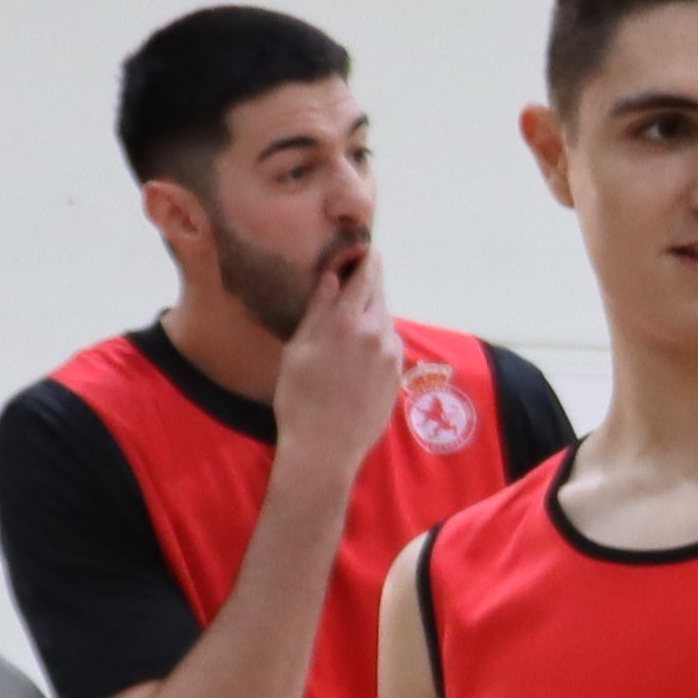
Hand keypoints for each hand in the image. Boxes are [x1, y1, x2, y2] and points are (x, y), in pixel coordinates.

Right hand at [270, 238, 404, 484]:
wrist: (326, 448)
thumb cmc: (300, 398)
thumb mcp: (298, 350)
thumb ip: (318, 310)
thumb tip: (333, 277)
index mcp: (347, 322)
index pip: (367, 276)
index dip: (366, 259)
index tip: (365, 249)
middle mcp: (377, 333)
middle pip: (380, 295)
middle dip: (368, 286)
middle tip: (352, 286)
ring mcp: (392, 355)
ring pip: (385, 320)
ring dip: (371, 316)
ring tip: (347, 332)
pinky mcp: (399, 374)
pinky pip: (389, 345)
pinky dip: (377, 340)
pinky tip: (357, 357)